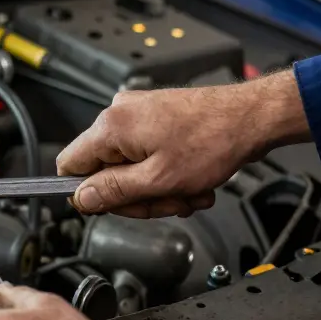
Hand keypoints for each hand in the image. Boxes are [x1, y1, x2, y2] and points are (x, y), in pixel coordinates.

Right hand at [56, 71, 310, 217]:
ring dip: (157, 188)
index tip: (113, 206)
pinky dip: (165, 173)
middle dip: (136, 195)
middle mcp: (119, 114)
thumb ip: (113, 192)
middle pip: (103, 172)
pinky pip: (146, 156)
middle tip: (167, 201)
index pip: (69, 166)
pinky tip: (190, 179)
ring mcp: (137, 113)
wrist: (251, 117)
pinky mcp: (154, 117)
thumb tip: (81, 198)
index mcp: (110, 127)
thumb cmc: (213, 141)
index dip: (88, 193)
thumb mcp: (158, 181)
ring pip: (128, 168)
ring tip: (187, 191)